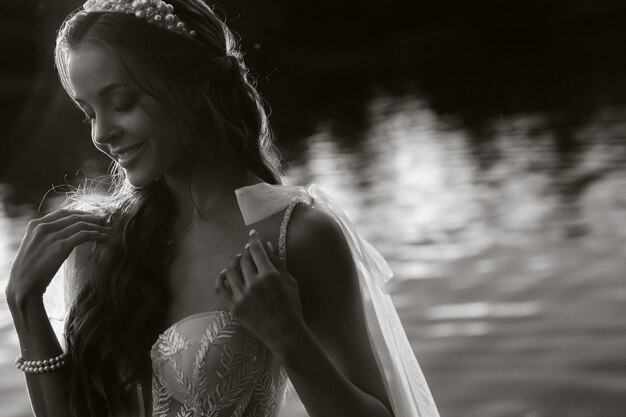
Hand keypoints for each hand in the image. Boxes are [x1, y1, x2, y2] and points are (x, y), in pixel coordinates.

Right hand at [6, 209, 107, 299]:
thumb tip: (63, 232)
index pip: (63, 213)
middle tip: (104, 221)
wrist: (23, 284)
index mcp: (35, 224)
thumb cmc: (29, 268)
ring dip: (96, 226)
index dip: (80, 213)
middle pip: (74, 217)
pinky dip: (95, 234)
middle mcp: (43, 227)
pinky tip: (102, 237)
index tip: (91, 216)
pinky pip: (83, 235)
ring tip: (106, 230)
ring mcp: (52, 236)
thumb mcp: (33, 245)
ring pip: (81, 225)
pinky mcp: (61, 246)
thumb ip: (45, 235)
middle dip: (91, 218)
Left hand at [215, 229, 303, 352]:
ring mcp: (241, 296)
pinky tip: (224, 274)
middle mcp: (253, 283)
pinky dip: (220, 278)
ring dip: (233, 262)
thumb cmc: (291, 306)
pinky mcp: (233, 307)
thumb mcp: (290, 282)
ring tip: (237, 260)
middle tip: (248, 250)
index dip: (253, 240)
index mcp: (269, 275)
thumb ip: (278, 262)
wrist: (284, 333)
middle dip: (245, 252)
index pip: (257, 251)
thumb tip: (266, 246)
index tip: (252, 234)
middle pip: (244, 260)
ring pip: (230, 271)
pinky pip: (220, 289)